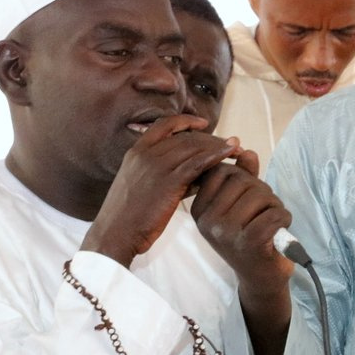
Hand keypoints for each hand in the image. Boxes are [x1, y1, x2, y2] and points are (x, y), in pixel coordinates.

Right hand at [82, 117, 234, 265]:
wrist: (117, 233)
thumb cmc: (132, 216)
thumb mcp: (144, 186)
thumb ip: (167, 175)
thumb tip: (197, 174)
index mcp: (136, 151)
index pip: (164, 125)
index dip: (185, 121)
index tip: (204, 124)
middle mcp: (145, 153)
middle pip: (185, 137)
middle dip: (211, 139)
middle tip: (232, 144)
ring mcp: (156, 165)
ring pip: (193, 147)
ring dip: (218, 147)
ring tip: (238, 150)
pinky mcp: (168, 180)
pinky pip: (197, 163)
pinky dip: (216, 156)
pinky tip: (230, 155)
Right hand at [191, 154, 294, 299]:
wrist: (261, 278)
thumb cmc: (251, 239)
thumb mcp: (242, 206)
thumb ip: (244, 177)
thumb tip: (247, 151)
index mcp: (199, 209)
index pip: (221, 171)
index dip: (244, 177)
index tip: (249, 197)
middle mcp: (208, 221)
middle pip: (242, 180)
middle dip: (261, 190)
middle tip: (266, 210)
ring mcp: (226, 232)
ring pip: (259, 194)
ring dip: (274, 204)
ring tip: (272, 221)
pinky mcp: (249, 242)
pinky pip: (274, 214)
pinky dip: (284, 217)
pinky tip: (280, 229)